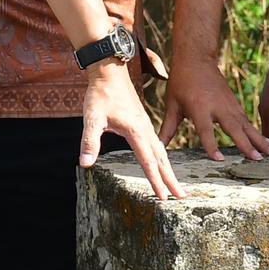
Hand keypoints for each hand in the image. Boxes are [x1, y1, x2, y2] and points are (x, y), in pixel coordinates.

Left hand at [79, 58, 181, 199]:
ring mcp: (146, 127)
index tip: (164, 198)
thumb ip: (89, 141)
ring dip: (169, 171)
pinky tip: (162, 164)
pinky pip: (157, 145)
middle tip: (183, 197)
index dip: (155, 181)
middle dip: (171, 180)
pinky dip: (163, 159)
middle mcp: (145, 130)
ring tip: (177, 185)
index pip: (148, 162)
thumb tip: (85, 163)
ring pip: (161, 153)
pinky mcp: (143, 124)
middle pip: (162, 160)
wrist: (109, 71)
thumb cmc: (100, 94)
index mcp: (136, 131)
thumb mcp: (92, 117)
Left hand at [167, 63, 268, 159]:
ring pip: (247, 125)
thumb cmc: (181, 81)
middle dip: (246, 145)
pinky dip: (259, 132)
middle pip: (234, 128)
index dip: (212, 145)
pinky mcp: (235, 104)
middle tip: (258, 160)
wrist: (197, 58)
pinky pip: (248, 121)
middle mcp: (218, 107)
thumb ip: (167, 128)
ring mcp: (229, 105)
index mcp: (199, 108)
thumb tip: (156, 147)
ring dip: (260, 140)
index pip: (206, 130)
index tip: (220, 159)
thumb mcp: (172, 105)